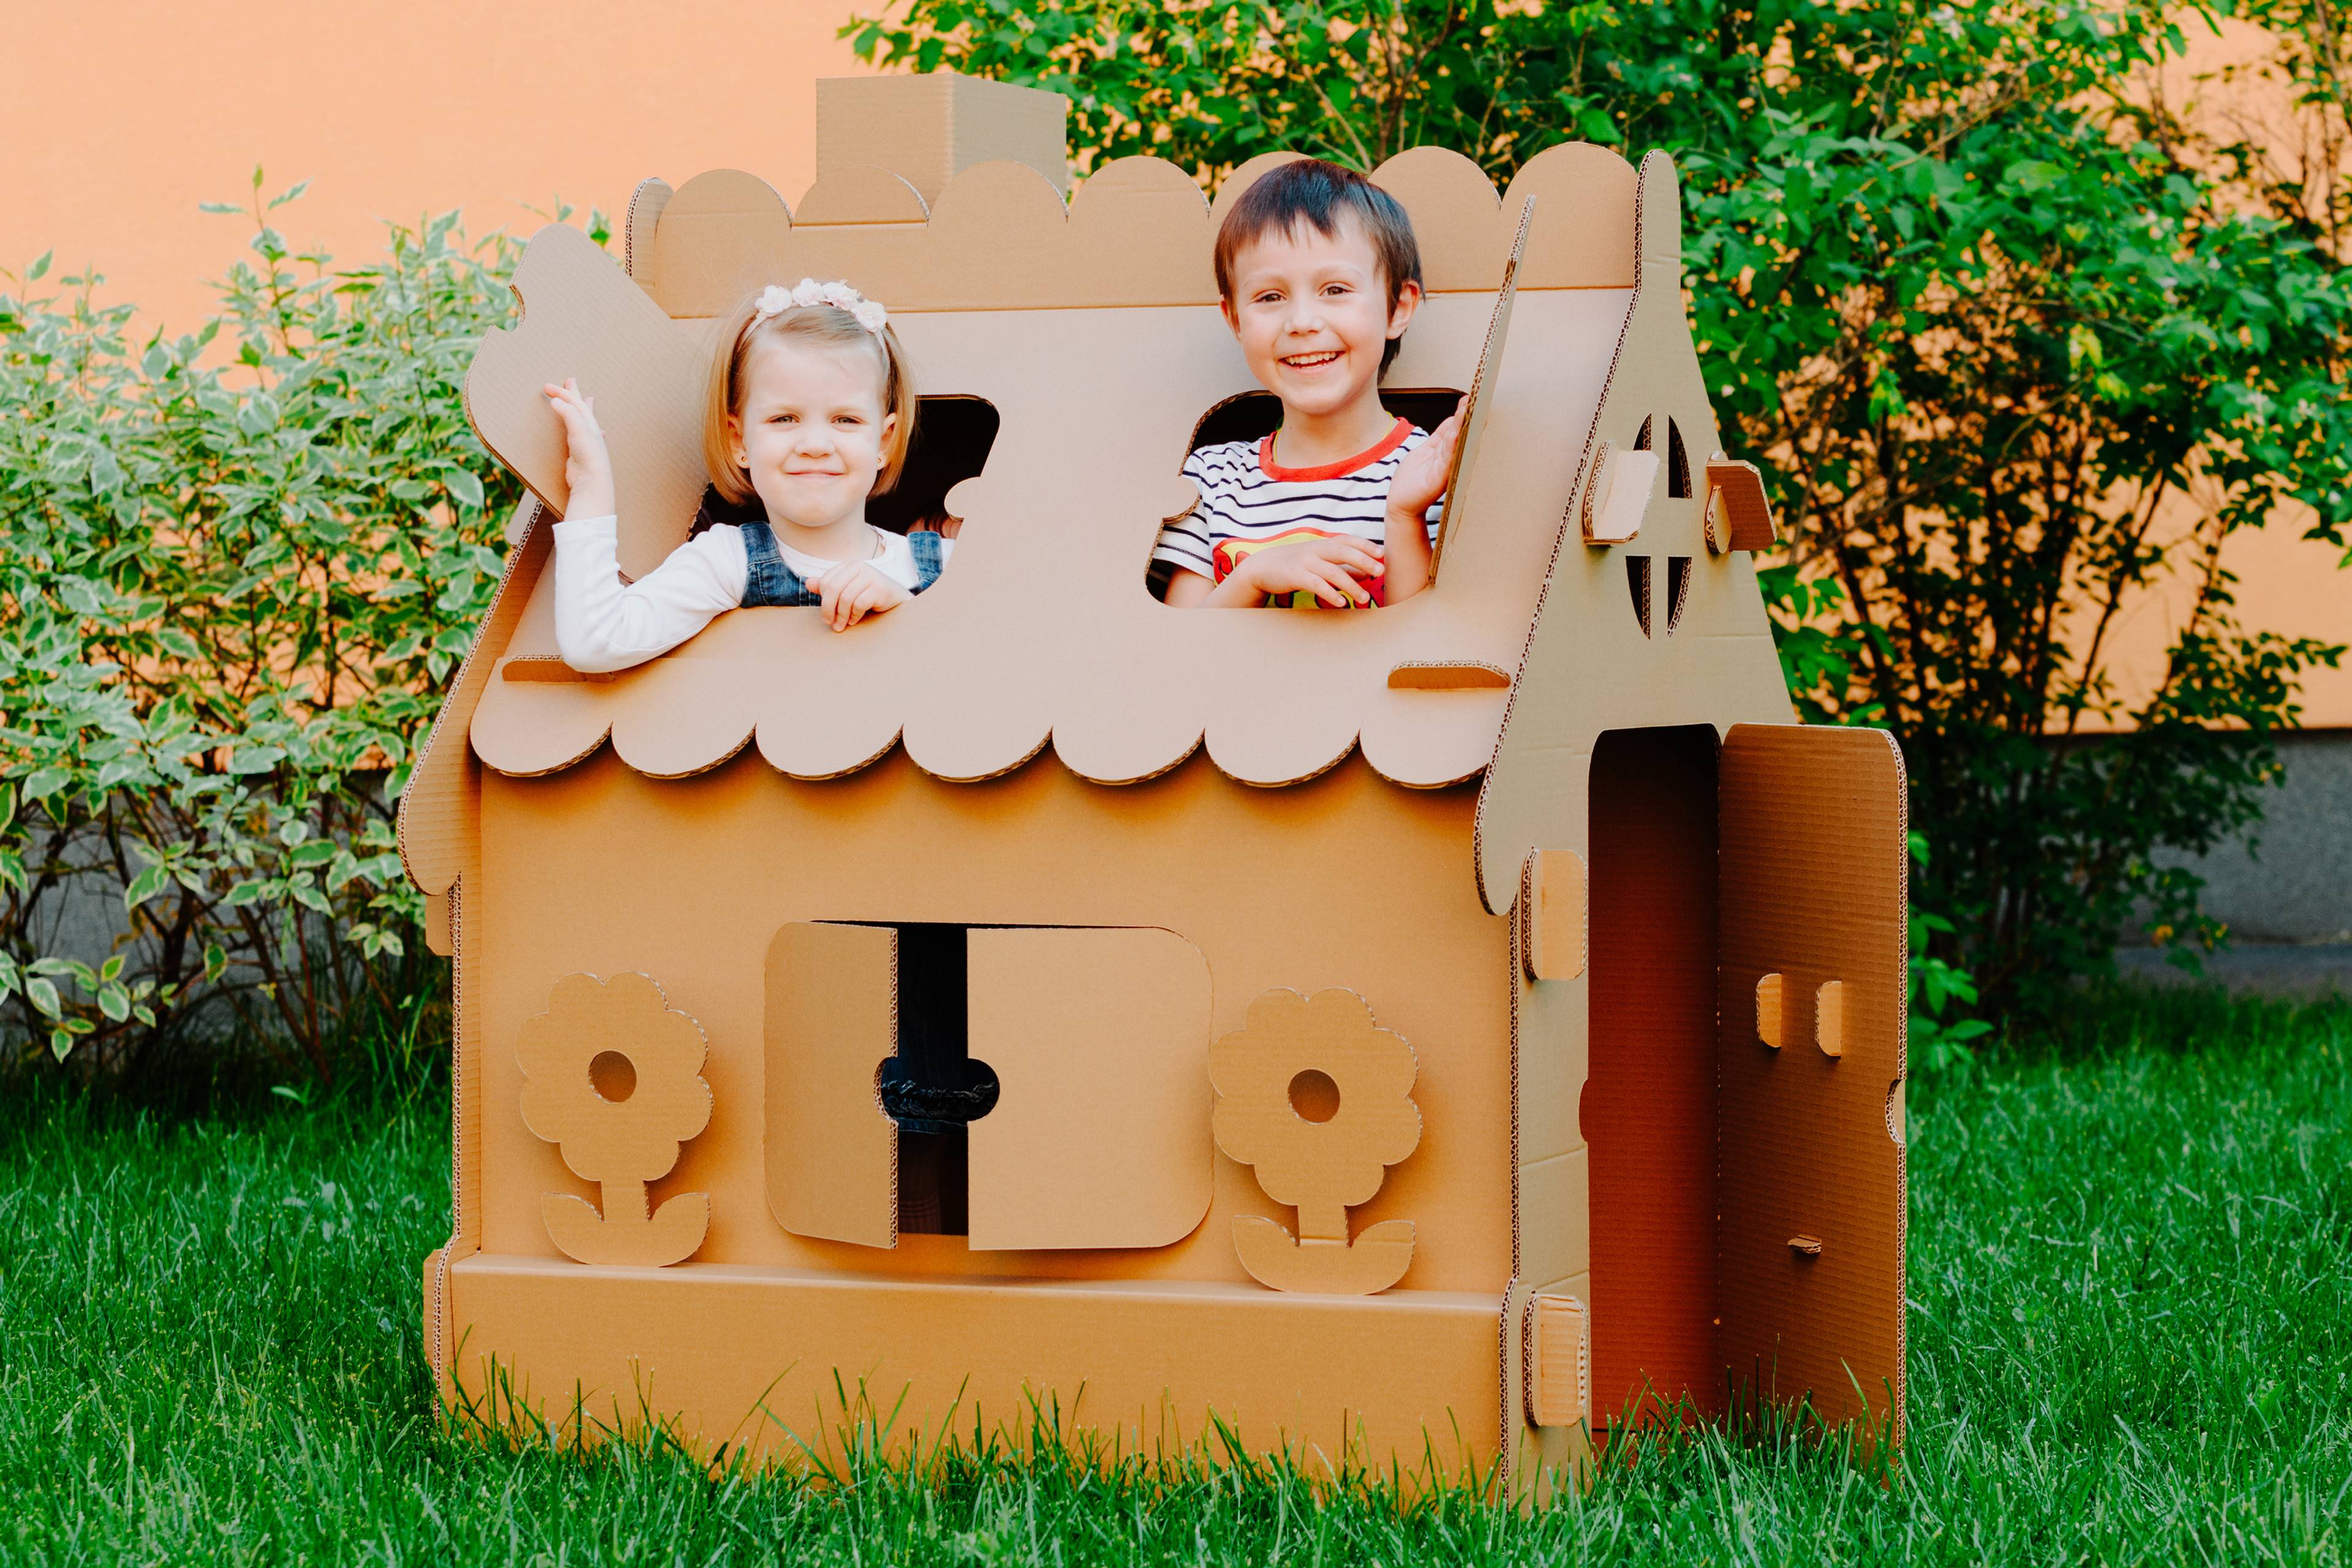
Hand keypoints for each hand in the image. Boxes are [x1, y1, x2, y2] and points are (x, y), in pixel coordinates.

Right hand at [541, 377, 615, 519]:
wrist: (591, 480)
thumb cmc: (588, 455)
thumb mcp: (578, 429)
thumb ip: (567, 413)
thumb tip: (555, 401)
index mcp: (589, 422)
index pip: (573, 402)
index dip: (560, 393)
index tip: (546, 387)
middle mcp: (589, 429)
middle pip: (581, 406)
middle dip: (575, 394)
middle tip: (570, 381)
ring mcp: (585, 441)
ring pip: (583, 420)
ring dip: (582, 409)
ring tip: (587, 401)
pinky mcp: (579, 453)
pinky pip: (579, 435)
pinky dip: (582, 428)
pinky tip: (596, 431)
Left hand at [811, 559, 912, 630]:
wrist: (897, 600)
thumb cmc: (870, 596)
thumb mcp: (847, 591)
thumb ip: (829, 587)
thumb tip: (808, 583)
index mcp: (848, 565)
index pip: (826, 581)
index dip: (823, 600)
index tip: (826, 615)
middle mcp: (859, 566)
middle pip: (833, 589)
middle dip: (829, 609)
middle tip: (830, 624)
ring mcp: (871, 575)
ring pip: (846, 598)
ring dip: (842, 615)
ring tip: (843, 625)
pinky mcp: (880, 587)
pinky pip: (859, 604)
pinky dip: (855, 615)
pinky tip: (855, 620)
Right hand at [1229, 534, 1385, 607]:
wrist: (1262, 568)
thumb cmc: (1296, 565)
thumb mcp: (1320, 562)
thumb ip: (1343, 568)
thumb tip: (1368, 574)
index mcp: (1322, 544)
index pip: (1347, 541)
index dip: (1365, 545)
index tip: (1382, 554)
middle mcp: (1315, 550)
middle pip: (1343, 551)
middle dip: (1363, 560)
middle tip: (1381, 571)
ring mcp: (1304, 562)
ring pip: (1332, 571)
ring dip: (1351, 585)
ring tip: (1365, 599)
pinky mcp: (1295, 576)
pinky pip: (1316, 584)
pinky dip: (1330, 593)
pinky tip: (1342, 603)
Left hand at [1387, 398, 1462, 523]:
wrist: (1401, 503)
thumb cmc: (1413, 480)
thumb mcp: (1427, 450)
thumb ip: (1440, 436)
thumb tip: (1454, 417)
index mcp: (1446, 452)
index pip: (1455, 429)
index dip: (1462, 414)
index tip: (1470, 399)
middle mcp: (1449, 461)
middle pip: (1459, 436)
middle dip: (1467, 419)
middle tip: (1475, 402)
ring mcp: (1444, 471)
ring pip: (1455, 446)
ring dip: (1461, 429)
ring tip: (1467, 412)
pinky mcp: (1437, 481)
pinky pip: (1446, 461)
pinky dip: (1452, 447)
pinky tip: (1456, 433)